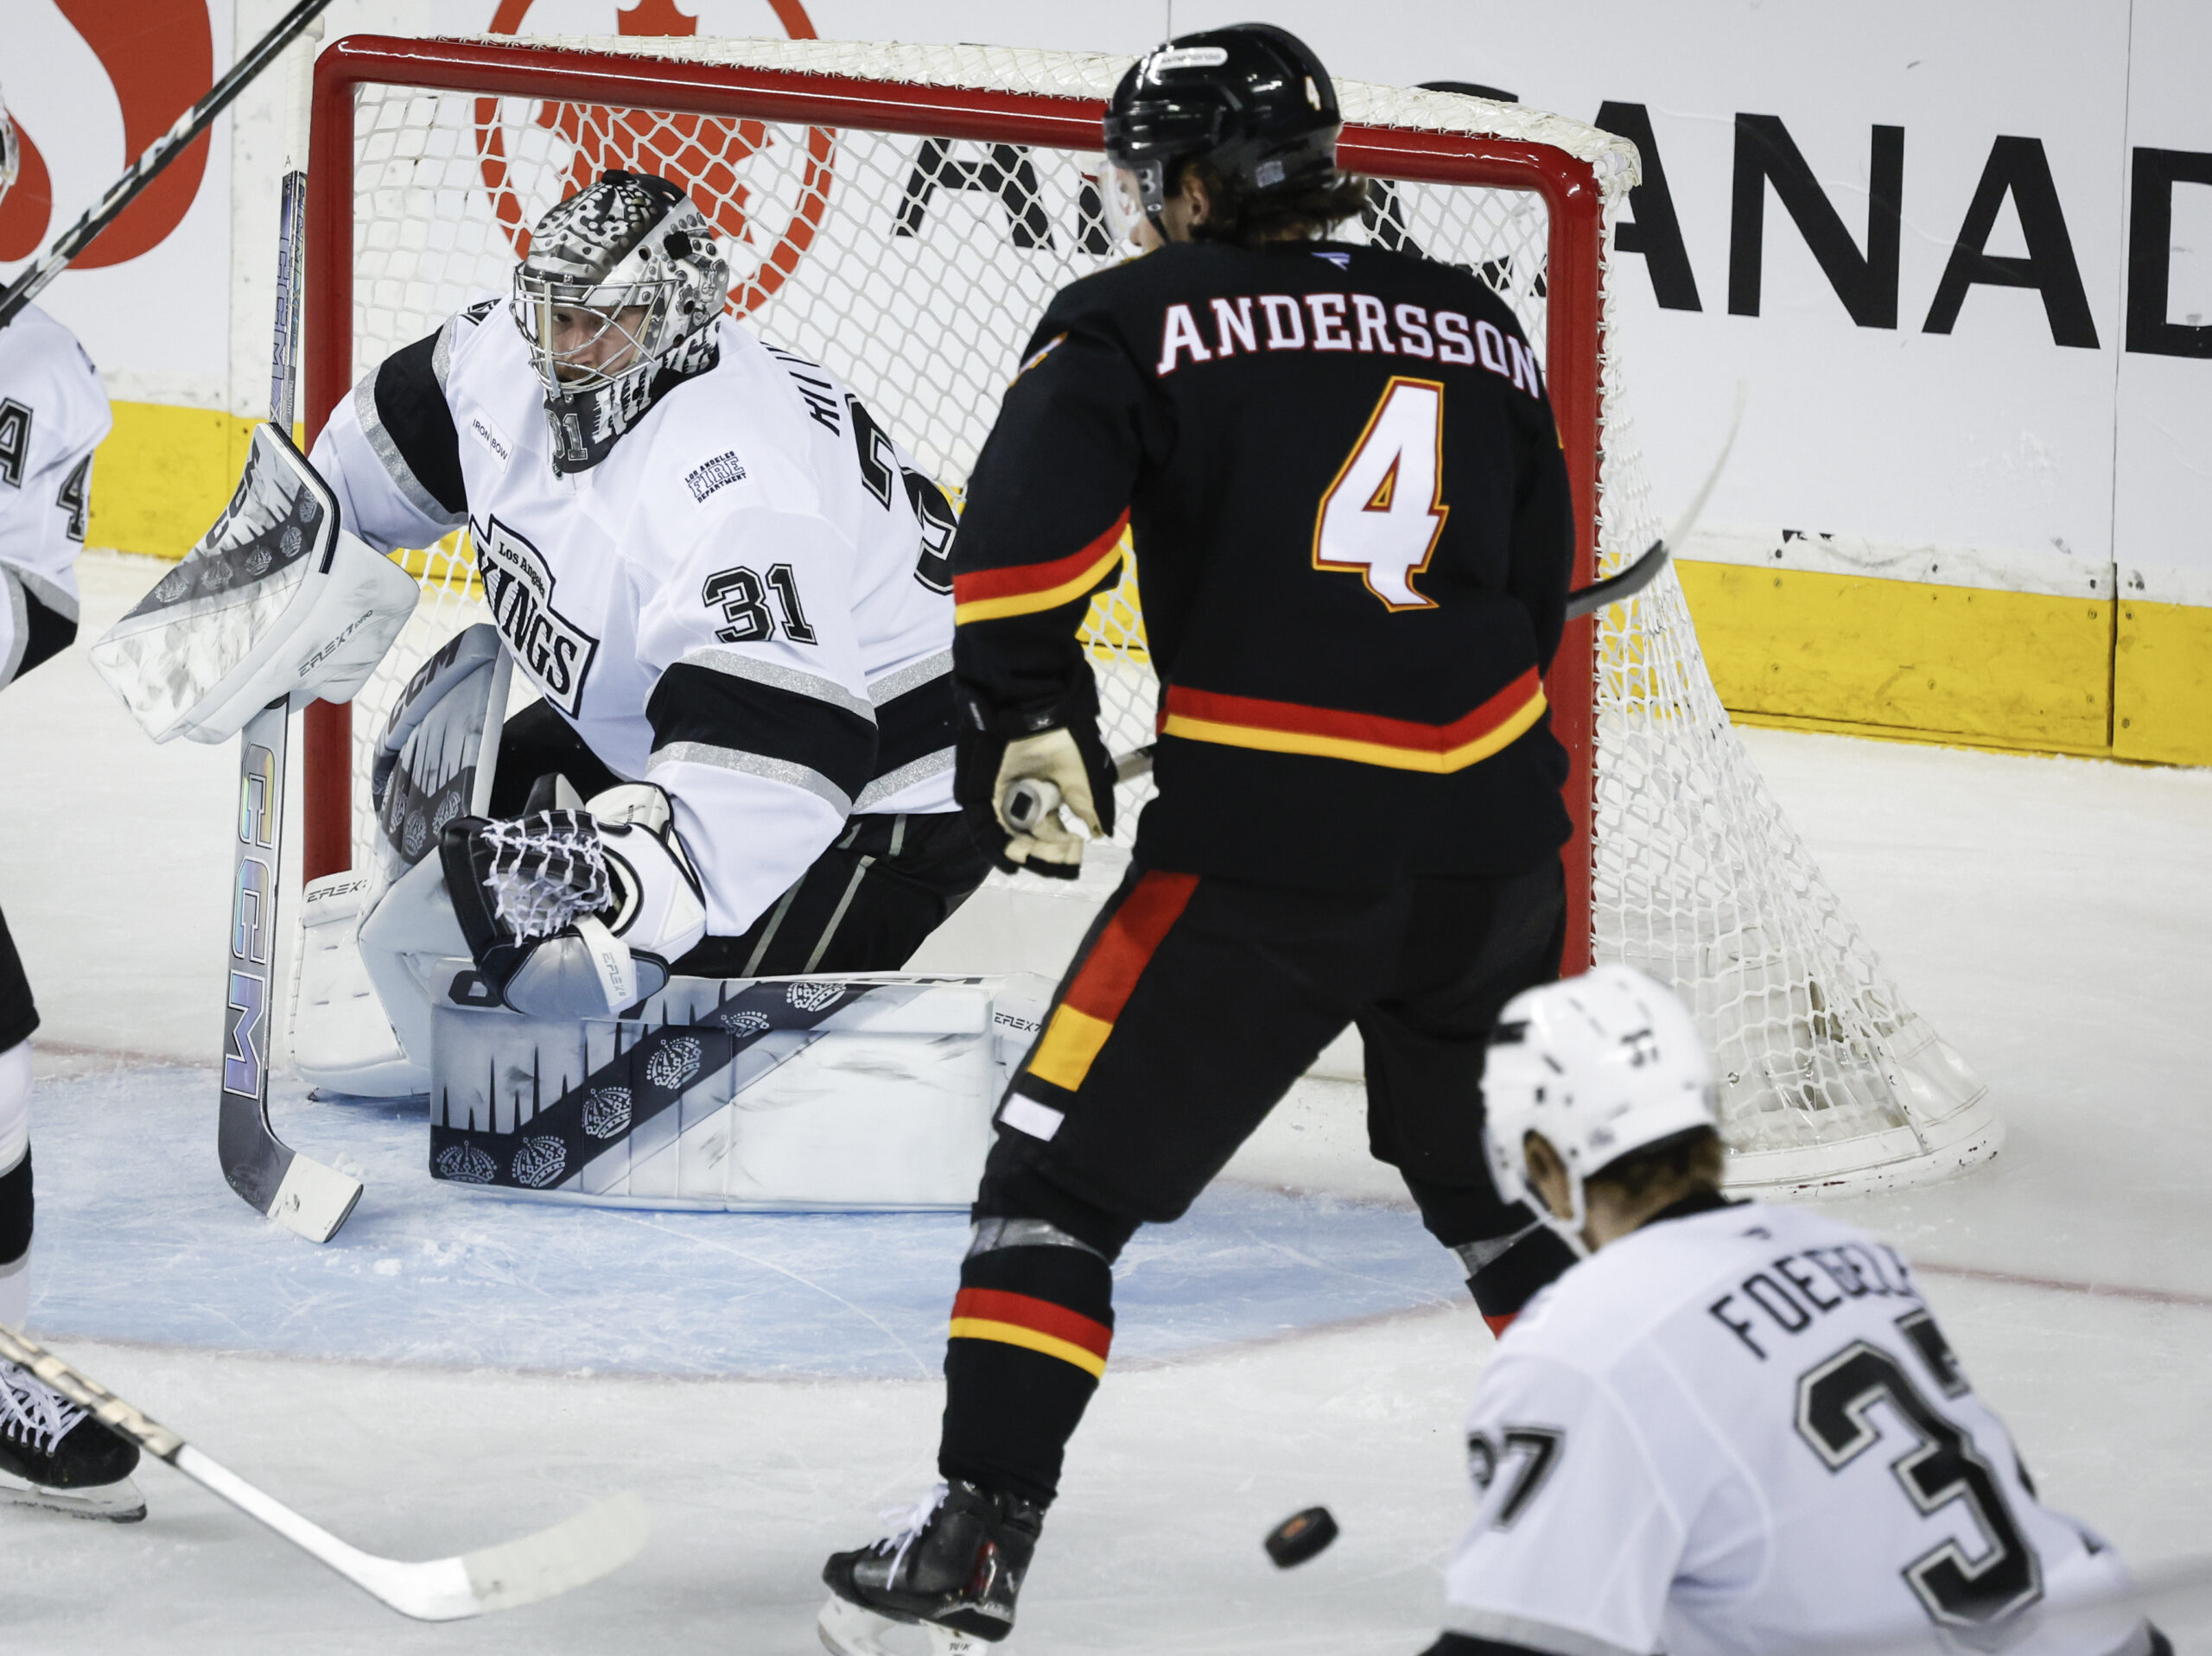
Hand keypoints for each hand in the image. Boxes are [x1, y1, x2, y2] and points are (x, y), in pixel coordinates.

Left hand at [993, 728, 1100, 875]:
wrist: (1035, 713)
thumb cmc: (1062, 741)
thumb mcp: (1084, 778)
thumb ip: (1091, 808)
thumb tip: (1101, 834)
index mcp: (1045, 796)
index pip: (1053, 832)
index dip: (1066, 847)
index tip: (1078, 853)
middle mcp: (1023, 801)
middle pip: (1033, 839)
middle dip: (1050, 853)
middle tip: (1066, 856)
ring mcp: (1001, 801)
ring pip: (1012, 839)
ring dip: (1030, 854)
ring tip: (1047, 858)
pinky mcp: (979, 798)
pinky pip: (986, 831)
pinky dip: (999, 849)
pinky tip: (1017, 859)